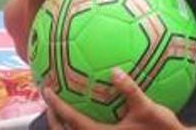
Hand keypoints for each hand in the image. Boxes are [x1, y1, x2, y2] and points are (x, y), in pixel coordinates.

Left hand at [44, 68, 184, 129]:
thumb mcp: (149, 109)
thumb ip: (130, 90)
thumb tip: (115, 71)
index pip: (72, 120)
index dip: (57, 105)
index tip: (46, 89)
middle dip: (54, 117)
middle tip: (49, 99)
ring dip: (65, 124)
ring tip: (61, 107)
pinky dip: (81, 125)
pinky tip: (89, 111)